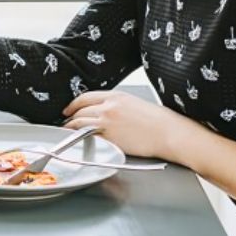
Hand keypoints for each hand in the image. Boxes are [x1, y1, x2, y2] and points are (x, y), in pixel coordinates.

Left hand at [61, 90, 196, 159]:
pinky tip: (78, 139)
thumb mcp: (136, 104)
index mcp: (116, 96)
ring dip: (71, 127)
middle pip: (80, 109)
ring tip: (68, 131)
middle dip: (70, 116)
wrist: (170, 133)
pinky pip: (88, 136)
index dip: (74, 103)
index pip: (86, 97)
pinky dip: (80, 137)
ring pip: (80, 122)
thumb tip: (107, 112)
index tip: (69, 109)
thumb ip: (118, 106)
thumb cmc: (160, 121)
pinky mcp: (110, 137)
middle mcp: (109, 106)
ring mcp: (108, 122)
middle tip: (65, 121)